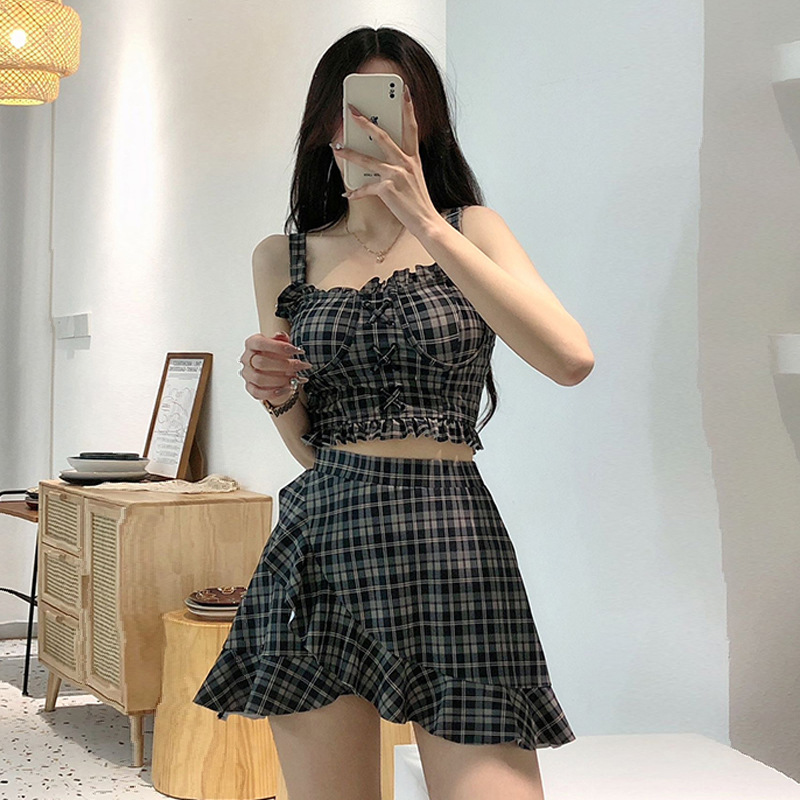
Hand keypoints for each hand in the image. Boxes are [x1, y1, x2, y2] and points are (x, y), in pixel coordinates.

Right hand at [240, 331, 311, 404]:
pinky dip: (275, 392)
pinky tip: (289, 388)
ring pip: (260, 379)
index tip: (297, 350)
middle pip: (261, 362)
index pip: (261, 344)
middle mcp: (246, 358)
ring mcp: (247, 374)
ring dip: (281, 379)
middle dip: (285, 365)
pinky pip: (258, 392)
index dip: (280, 347)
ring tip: (296, 377)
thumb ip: (282, 339)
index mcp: (252, 343)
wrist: (272, 368)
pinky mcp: (249, 387)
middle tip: (301, 366)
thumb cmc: (276, 353)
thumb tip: (281, 335)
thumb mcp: (280, 343)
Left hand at [333, 86, 439, 237]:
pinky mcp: (388, 189)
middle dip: (365, 122)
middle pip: (382, 136)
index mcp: (413, 158)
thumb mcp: (414, 178)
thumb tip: (381, 159)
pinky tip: (347, 194)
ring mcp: (397, 175)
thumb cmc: (418, 202)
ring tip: (336, 148)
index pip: (411, 127)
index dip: (408, 108)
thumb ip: (402, 165)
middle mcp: (406, 163)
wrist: (426, 222)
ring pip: (368, 159)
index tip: (404, 90)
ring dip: (349, 153)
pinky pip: (366, 187)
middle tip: (351, 111)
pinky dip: (356, 192)